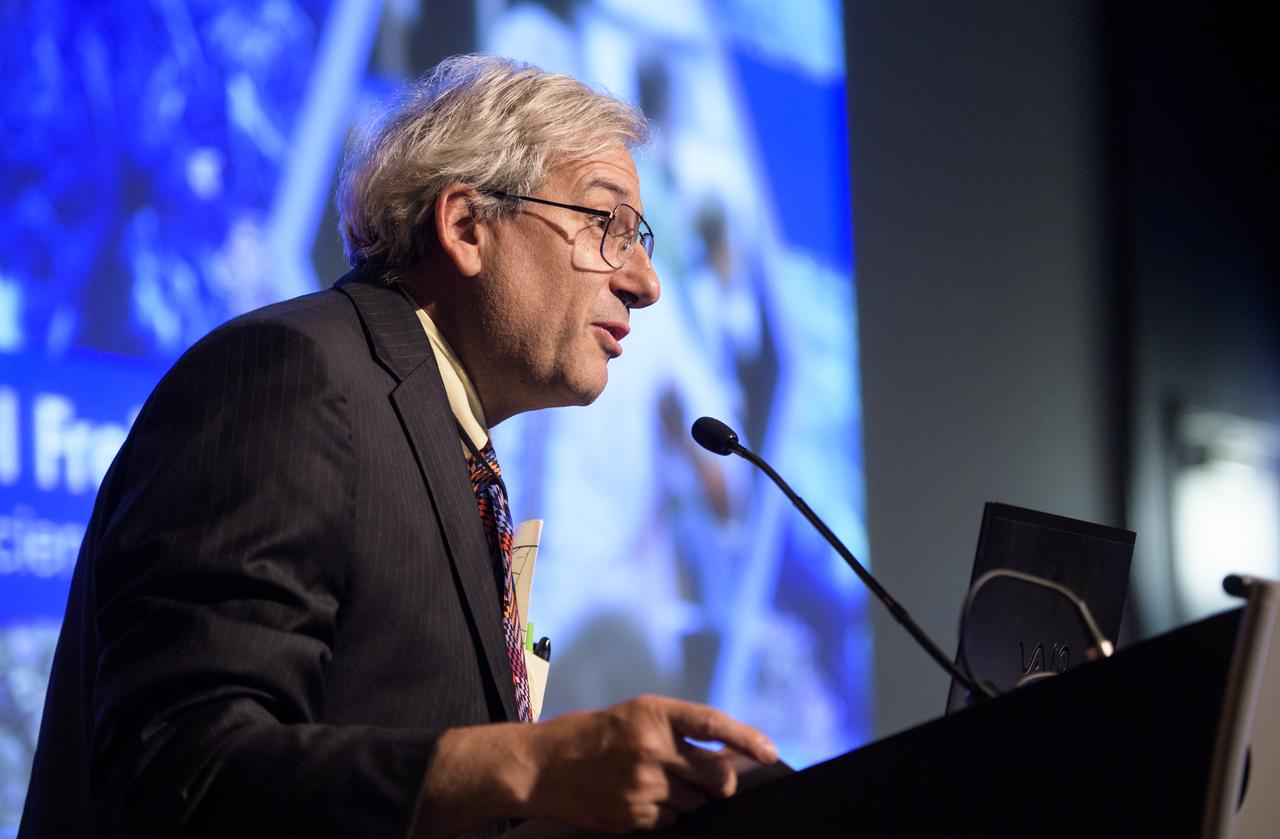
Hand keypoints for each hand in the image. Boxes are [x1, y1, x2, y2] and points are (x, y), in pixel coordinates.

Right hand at [411, 695, 776, 836]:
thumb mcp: (633, 718)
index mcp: (653, 713)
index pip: (713, 725)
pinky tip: (639, 800)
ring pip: (695, 803)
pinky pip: (670, 822)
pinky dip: (664, 815)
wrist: (541, 767)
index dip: (747, 740)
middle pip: (716, 776)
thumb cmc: (590, 736)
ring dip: (687, 799)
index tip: (770, 753)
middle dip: (721, 783)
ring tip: (654, 784)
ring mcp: (643, 785)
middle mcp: (652, 748)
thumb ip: (676, 732)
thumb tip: (724, 757)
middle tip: (710, 782)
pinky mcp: (634, 815)